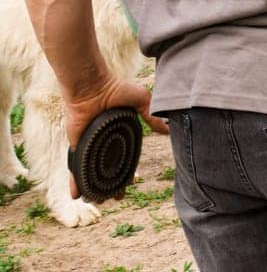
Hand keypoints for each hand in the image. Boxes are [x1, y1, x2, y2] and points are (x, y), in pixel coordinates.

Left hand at [65, 77, 166, 198]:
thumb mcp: (142, 100)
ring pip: (91, 172)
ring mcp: (89, 145)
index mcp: (120, 132)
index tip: (131, 183)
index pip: (125, 157)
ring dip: (93, 187)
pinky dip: (75, 182)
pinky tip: (76, 195)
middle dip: (110, 185)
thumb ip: (153, 115)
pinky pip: (75, 167)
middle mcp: (104, 141)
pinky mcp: (76, 147)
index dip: (127, 171)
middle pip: (107, 168)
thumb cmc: (117, 89)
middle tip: (116, 199)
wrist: (93, 86)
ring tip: (97, 202)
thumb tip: (169, 128)